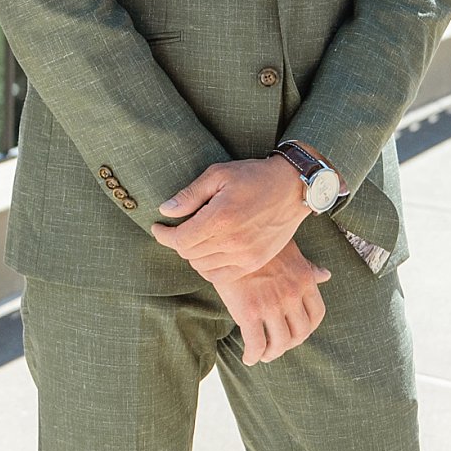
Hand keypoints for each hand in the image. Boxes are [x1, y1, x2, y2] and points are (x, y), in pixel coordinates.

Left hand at [151, 157, 310, 279]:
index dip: (163, 235)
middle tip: (176, 229)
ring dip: (192, 254)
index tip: (158, 227)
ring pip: (202, 267)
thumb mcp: (218, 174)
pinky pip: (221, 276)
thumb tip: (165, 211)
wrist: (292, 188)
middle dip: (177, 242)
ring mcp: (245, 256)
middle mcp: (232, 242)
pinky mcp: (255, 263)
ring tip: (194, 238)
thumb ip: (190, 195)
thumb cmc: (253, 176)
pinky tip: (208, 252)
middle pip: (188, 254)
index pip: (179, 240)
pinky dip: (208, 267)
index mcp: (220, 218)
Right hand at [209, 239, 331, 365]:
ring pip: (280, 342)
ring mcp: (270, 305)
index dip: (308, 328)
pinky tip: (248, 357)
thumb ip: (307, 267)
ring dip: (273, 353)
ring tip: (264, 355)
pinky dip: (253, 355)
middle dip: (290, 344)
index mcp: (304, 280)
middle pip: (300, 332)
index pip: (316, 314)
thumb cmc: (256, 239)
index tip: (297, 332)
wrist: (226, 236)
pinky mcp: (248, 312)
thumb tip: (326, 275)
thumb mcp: (288, 249)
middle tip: (278, 346)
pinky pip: (255, 343)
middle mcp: (291, 295)